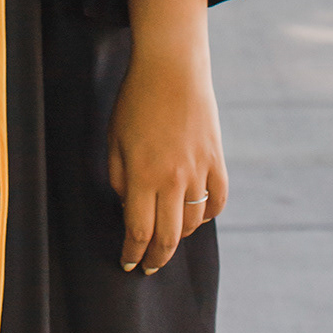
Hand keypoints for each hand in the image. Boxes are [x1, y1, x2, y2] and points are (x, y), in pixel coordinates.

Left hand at [108, 0, 227, 274]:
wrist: (172, 66)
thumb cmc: (136, 100)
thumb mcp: (115, 139)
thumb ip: (120, 179)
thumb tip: (130, 208)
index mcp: (143, 175)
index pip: (138, 231)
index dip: (132, 253)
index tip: (128, 263)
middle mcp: (173, 179)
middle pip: (168, 237)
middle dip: (156, 258)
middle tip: (149, 266)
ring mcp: (199, 170)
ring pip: (193, 222)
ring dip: (180, 236)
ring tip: (169, 237)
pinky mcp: (217, 160)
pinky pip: (217, 201)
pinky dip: (207, 214)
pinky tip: (196, 216)